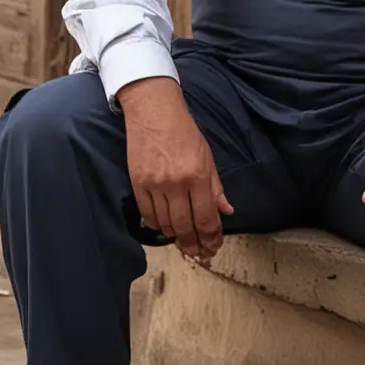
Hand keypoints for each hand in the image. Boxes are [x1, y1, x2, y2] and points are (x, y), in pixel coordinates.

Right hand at [118, 76, 233, 260]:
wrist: (154, 111)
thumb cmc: (184, 131)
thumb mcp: (207, 155)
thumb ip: (216, 186)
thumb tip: (226, 210)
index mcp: (198, 175)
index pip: (206, 217)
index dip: (211, 237)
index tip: (213, 246)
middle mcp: (176, 183)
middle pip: (185, 226)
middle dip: (193, 244)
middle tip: (199, 253)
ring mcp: (155, 184)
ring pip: (166, 224)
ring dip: (176, 237)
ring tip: (184, 242)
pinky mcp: (138, 183)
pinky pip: (147, 214)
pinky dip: (157, 225)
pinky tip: (165, 228)